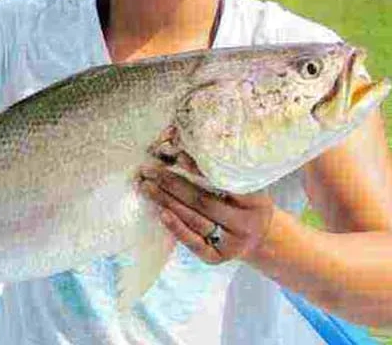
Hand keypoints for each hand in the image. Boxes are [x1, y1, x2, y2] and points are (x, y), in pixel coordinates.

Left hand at [137, 155, 274, 263]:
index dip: (199, 169)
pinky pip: (194, 243)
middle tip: (150, 170)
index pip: (225, 183)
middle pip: (204, 201)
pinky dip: (176, 228)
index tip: (177, 155)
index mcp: (256, 201)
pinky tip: (161, 213)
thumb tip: (183, 150)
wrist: (263, 238)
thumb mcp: (248, 186)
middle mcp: (246, 224)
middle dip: (173, 184)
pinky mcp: (218, 258)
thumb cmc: (247, 204)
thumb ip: (224, 172)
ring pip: (195, 220)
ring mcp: (232, 243)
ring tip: (147, 186)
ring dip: (167, 202)